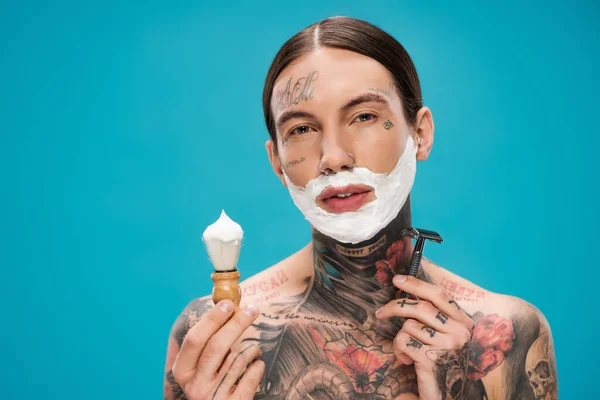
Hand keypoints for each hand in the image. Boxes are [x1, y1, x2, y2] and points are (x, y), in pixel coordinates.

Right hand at [172, 300, 264, 399]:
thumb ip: (210, 342)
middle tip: (252, 309)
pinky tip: (256, 365)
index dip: (212, 319)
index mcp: (182, 370)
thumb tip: (228, 307)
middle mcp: (194, 385)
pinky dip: (258, 365)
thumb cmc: (215, 382)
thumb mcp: (203, 366)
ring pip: (238, 359)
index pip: (194, 339)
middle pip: (216, 346)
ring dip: (251, 349)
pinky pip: (252, 375)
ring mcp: (213, 397)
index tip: (228, 304)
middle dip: (236, 324)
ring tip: (253, 350)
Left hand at [376, 275, 473, 399]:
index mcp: (465, 324)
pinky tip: (406, 361)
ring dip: (400, 338)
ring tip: (407, 352)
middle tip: (380, 313)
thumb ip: (435, 318)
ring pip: (409, 326)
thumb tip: (410, 294)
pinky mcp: (431, 359)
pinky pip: (403, 342)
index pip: (440, 295)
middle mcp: (460, 333)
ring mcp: (447, 347)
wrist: (446, 396)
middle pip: (420, 307)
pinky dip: (398, 351)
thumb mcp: (446, 338)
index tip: (398, 279)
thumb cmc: (442, 364)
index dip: (417, 284)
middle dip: (395, 306)